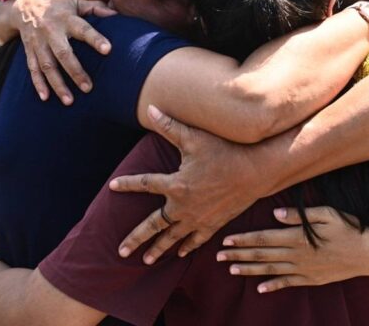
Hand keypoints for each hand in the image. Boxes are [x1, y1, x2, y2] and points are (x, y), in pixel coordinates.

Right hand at [13, 0, 116, 104]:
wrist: (24, 5)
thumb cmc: (58, 6)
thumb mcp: (75, 3)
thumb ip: (95, 8)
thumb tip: (117, 15)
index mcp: (66, 18)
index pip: (83, 29)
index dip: (95, 39)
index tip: (108, 50)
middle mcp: (51, 31)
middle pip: (63, 53)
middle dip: (75, 72)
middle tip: (88, 88)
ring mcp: (38, 43)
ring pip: (47, 66)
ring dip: (57, 84)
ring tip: (69, 101)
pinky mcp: (29, 51)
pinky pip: (32, 69)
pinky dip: (38, 84)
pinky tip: (45, 98)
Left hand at [109, 105, 268, 263]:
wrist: (256, 171)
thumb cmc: (225, 150)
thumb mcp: (195, 137)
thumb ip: (169, 125)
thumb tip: (150, 108)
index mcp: (176, 185)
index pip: (145, 184)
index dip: (128, 185)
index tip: (112, 187)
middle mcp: (184, 206)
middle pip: (154, 225)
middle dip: (136, 238)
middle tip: (121, 251)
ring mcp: (199, 218)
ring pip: (173, 237)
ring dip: (159, 248)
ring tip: (146, 260)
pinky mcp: (214, 223)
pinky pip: (197, 239)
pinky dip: (188, 246)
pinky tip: (181, 253)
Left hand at [216, 206, 368, 292]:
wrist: (368, 253)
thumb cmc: (348, 228)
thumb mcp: (327, 213)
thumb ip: (299, 214)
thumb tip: (275, 214)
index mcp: (297, 236)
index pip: (264, 238)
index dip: (244, 239)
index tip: (227, 240)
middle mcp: (296, 254)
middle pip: (262, 255)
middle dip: (239, 255)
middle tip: (218, 256)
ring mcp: (303, 269)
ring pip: (270, 270)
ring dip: (249, 270)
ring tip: (231, 270)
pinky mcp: (310, 279)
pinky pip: (287, 283)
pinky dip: (272, 286)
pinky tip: (259, 289)